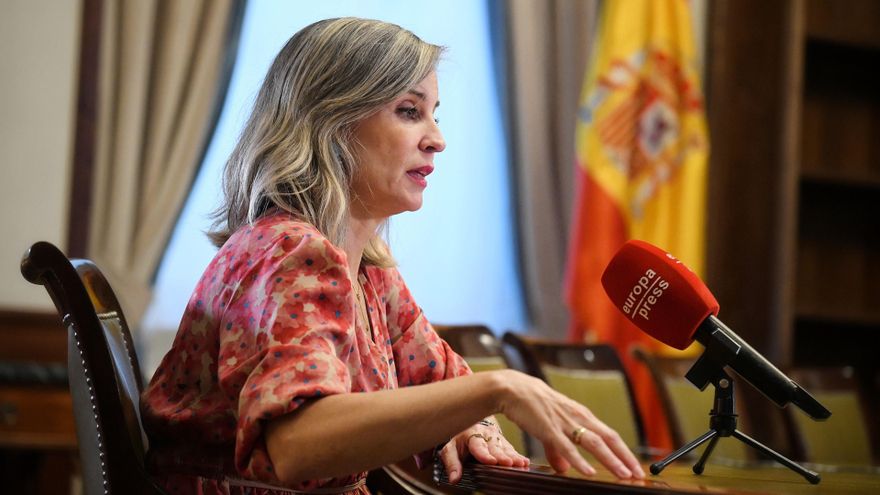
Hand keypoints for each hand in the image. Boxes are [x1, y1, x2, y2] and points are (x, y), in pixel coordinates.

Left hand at [437, 417, 529, 483]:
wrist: (470, 422)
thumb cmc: (459, 439)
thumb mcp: (450, 449)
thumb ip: (452, 464)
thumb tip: (454, 479)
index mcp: (471, 435)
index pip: (477, 445)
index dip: (484, 454)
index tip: (491, 461)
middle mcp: (485, 434)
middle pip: (495, 447)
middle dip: (502, 456)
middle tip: (509, 463)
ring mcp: (497, 437)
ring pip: (505, 448)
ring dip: (514, 456)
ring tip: (521, 463)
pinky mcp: (504, 441)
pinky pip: (511, 449)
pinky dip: (518, 456)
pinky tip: (525, 462)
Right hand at [494, 369, 644, 479]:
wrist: (513, 389)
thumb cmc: (533, 405)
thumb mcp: (550, 428)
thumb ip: (557, 451)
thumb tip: (565, 469)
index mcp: (581, 416)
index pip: (609, 435)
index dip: (623, 452)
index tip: (634, 468)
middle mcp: (578, 417)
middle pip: (608, 439)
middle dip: (624, 458)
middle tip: (638, 475)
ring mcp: (565, 422)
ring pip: (593, 443)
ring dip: (610, 460)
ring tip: (623, 475)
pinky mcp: (549, 428)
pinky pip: (567, 447)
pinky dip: (579, 460)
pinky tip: (588, 472)